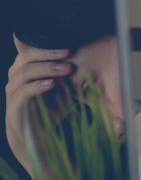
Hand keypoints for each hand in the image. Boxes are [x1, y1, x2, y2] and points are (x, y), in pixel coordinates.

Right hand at [5, 36, 70, 171]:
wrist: (38, 137)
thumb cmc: (51, 110)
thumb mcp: (63, 90)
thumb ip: (69, 77)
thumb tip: (89, 60)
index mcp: (25, 69)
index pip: (31, 50)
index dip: (45, 44)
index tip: (67, 43)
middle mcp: (16, 77)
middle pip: (26, 57)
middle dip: (48, 54)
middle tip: (68, 52)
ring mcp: (13, 91)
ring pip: (24, 73)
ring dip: (47, 68)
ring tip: (66, 69)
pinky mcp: (14, 106)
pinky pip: (23, 92)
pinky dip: (38, 86)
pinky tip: (52, 84)